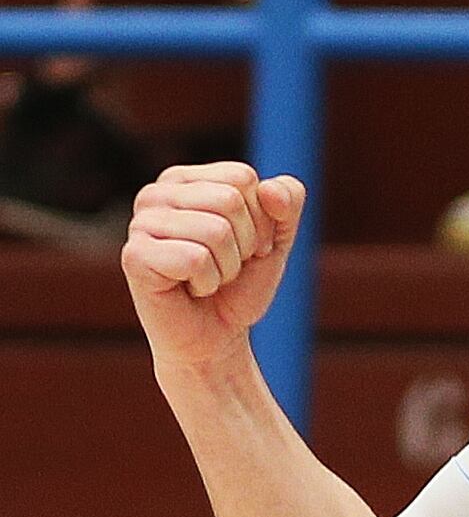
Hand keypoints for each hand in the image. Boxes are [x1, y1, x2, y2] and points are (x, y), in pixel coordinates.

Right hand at [122, 162, 306, 371]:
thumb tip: (269, 188)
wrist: (216, 338)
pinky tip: (189, 289)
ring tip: (207, 279)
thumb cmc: (240, 286)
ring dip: (227, 267)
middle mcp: (156, 194)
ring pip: (215, 231)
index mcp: (185, 179)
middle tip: (227, 266)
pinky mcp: (133, 256)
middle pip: (229, 200)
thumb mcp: (278, 238)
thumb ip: (287, 203)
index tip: (247, 246)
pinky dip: (207, 283)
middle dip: (245, 244)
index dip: (261, 220)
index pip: (242, 178)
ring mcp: (139, 224)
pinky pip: (194, 259)